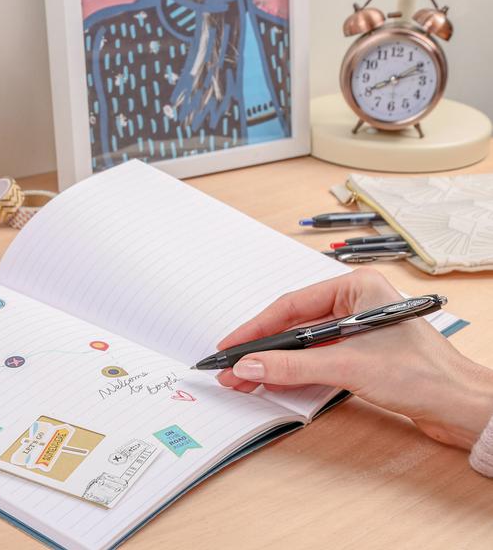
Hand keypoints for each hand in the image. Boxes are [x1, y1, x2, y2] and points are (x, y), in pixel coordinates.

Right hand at [216, 268, 492, 448]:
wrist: (463, 408)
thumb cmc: (425, 375)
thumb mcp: (348, 366)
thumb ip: (293, 366)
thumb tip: (250, 367)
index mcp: (357, 287)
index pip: (292, 306)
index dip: (256, 328)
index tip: (230, 346)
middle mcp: (356, 304)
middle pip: (294, 325)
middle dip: (261, 349)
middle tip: (231, 367)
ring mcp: (357, 330)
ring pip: (302, 344)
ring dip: (274, 363)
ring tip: (243, 379)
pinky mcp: (360, 355)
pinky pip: (316, 360)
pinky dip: (293, 372)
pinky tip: (271, 382)